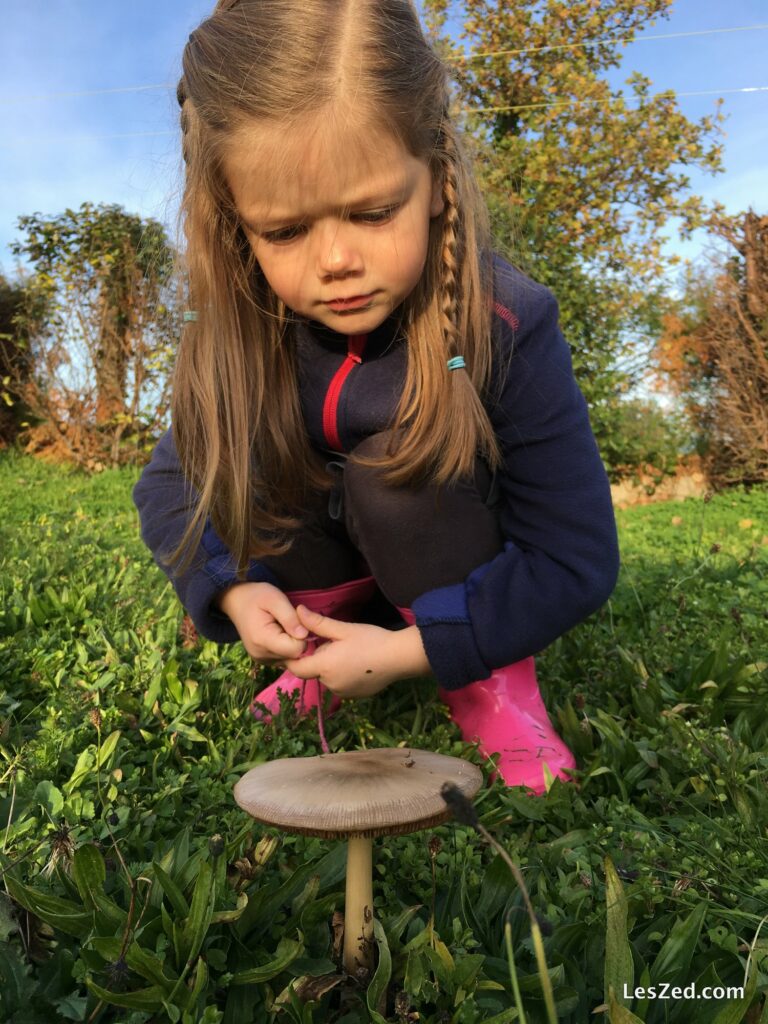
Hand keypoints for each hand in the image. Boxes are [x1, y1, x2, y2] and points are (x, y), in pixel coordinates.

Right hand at [217, 582, 308, 663]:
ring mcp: (261, 660)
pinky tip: (280, 634)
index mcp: (263, 640)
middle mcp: (261, 655)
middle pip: (294, 655)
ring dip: (292, 643)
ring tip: (282, 626)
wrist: (236, 601)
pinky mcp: (264, 660)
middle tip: (288, 621)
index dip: (302, 634)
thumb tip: (304, 635)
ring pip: (291, 658)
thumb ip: (290, 617)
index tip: (296, 619)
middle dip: (298, 638)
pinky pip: (284, 658)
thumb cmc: (256, 596)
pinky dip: (286, 647)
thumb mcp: (275, 599)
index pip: (296, 648)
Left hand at [283, 605, 430, 698]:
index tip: (301, 645)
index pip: (296, 668)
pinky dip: (343, 675)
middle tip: (334, 643)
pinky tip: (357, 663)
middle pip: (313, 671)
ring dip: (330, 667)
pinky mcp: (355, 696)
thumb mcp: (343, 629)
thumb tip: (297, 611)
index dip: (293, 657)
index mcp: (324, 667)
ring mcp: (343, 692)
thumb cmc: (371, 640)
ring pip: (327, 678)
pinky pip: (341, 684)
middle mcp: (330, 684)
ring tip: (349, 652)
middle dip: (318, 658)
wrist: (399, 658)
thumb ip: (318, 623)